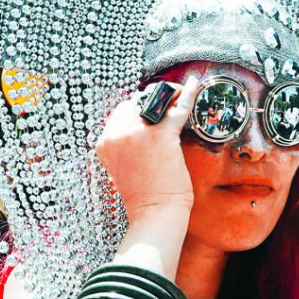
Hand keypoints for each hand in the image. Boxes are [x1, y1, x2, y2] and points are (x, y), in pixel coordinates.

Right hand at [95, 77, 199, 223]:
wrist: (154, 213)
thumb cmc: (143, 195)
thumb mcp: (122, 166)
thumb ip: (124, 144)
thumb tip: (143, 123)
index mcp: (104, 143)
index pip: (119, 112)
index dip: (137, 108)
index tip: (151, 109)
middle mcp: (116, 134)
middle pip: (134, 102)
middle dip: (152, 98)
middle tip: (169, 100)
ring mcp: (137, 133)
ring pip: (155, 100)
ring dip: (169, 94)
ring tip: (180, 95)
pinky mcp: (161, 135)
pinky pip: (177, 108)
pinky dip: (189, 95)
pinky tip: (194, 85)